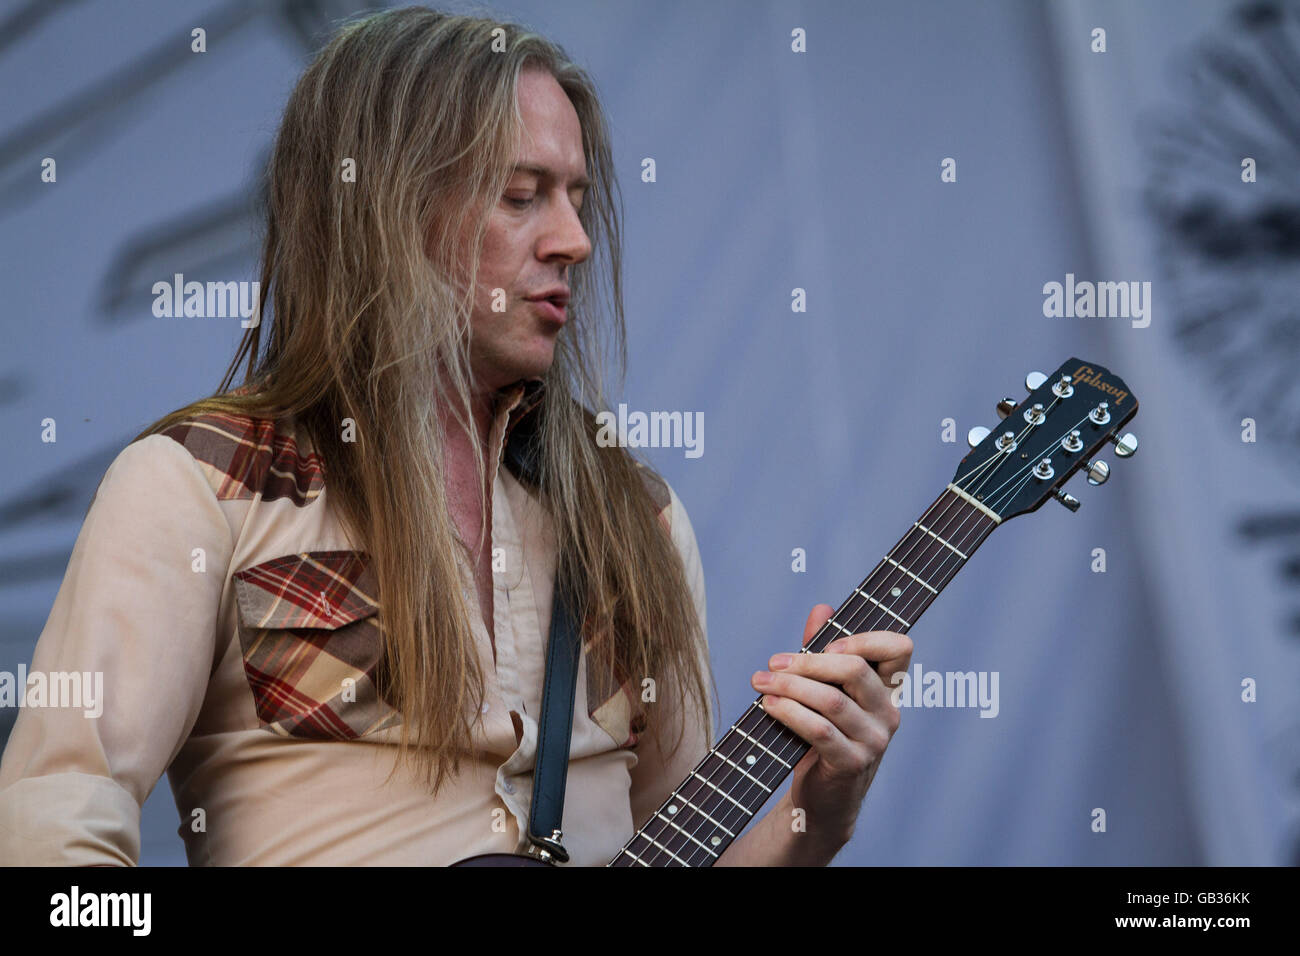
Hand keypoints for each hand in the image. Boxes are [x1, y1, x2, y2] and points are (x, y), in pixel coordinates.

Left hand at [751, 603, 912, 853]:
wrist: (821, 798)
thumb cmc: (822, 736)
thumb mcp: (824, 690)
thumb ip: (823, 650)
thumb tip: (822, 608)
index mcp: (887, 688)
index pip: (899, 648)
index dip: (864, 637)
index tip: (827, 643)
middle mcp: (888, 713)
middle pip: (855, 670)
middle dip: (808, 661)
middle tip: (774, 663)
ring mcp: (874, 741)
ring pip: (832, 700)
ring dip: (789, 687)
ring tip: (761, 683)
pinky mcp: (852, 763)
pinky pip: (819, 730)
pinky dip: (790, 713)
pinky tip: (769, 706)